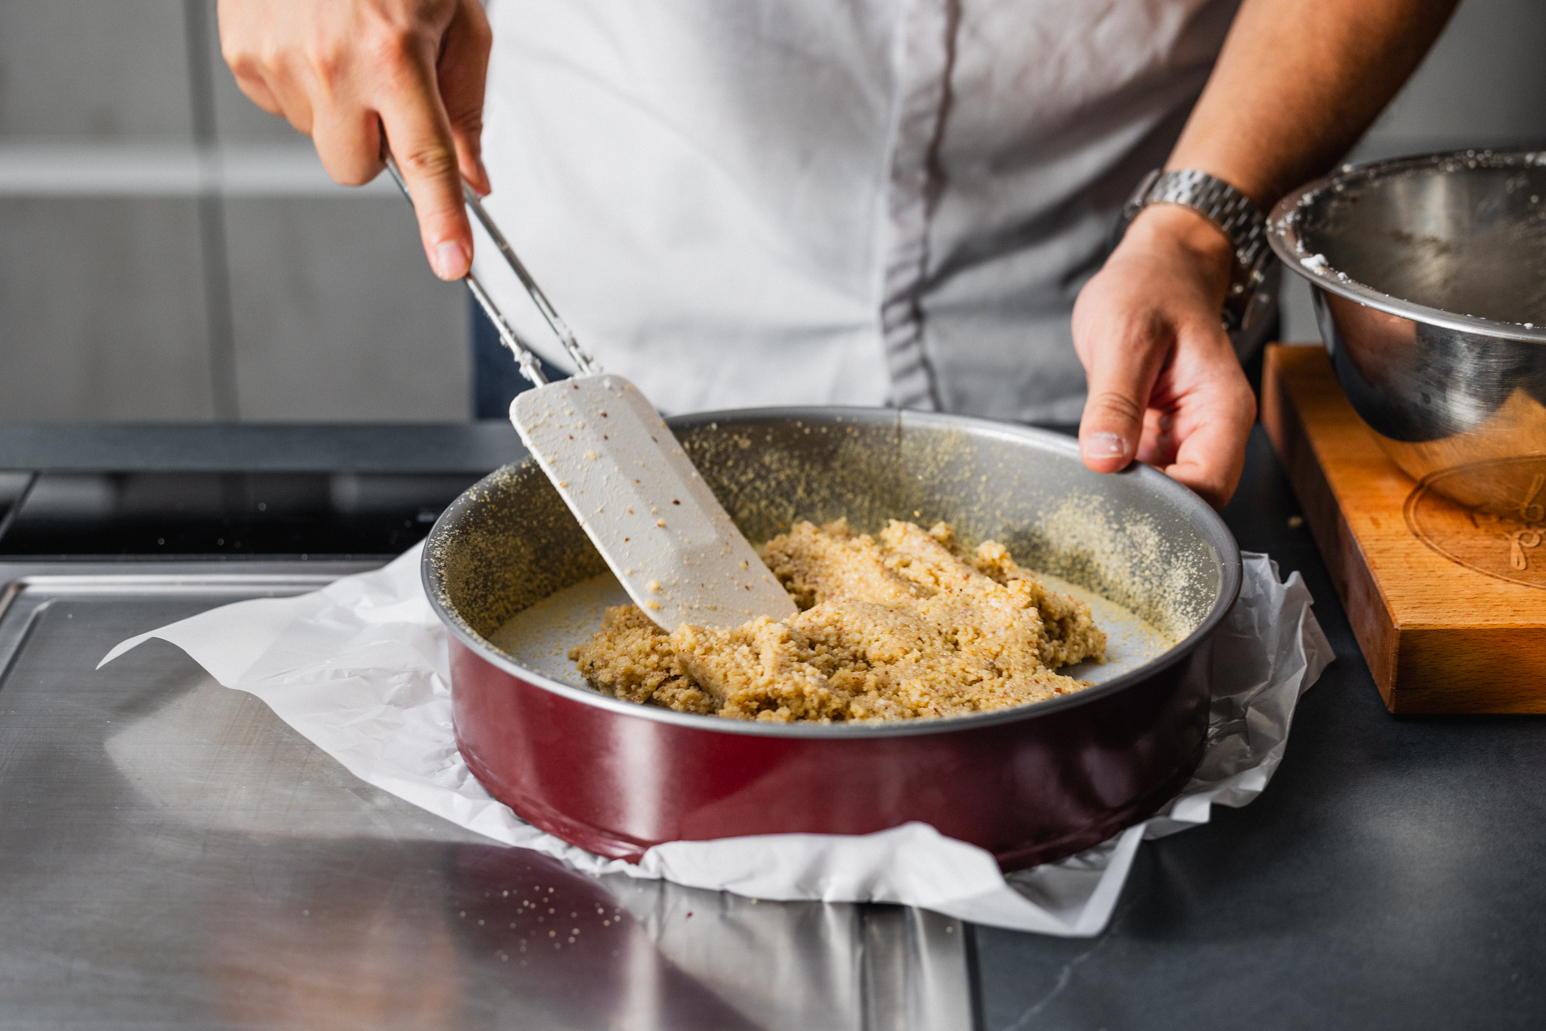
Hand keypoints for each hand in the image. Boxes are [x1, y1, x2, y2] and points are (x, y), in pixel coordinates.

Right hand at [217, 0, 491, 279]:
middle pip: (355, 169)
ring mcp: (278, 62)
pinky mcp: (242, 56)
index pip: (425, 161)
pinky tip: (312, 36)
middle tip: (386, 89)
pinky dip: (303, 85)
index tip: (452, 263)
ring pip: (319, 140)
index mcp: (394, 54)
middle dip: (375, 146)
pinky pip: (283, 107)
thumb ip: (466, 104)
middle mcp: (332, 64)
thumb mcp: (458, 17)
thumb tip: (474, 177)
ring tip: (344, 42)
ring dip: (339, 109)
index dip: (441, 220)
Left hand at [1072, 204, 1256, 508]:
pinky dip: (1118, 480)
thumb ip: (1115, 401)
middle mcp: (1210, 432)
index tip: (1119, 498)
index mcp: (1222, 410)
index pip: (1208, 488)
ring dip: (1128, 497)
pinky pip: (1142, 475)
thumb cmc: (1150, 289)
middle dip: (1146, 510)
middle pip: (1192, 503)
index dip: (1167, 506)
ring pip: (1165, 494)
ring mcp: (1183, 438)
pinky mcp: (1156, 438)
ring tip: (1088, 487)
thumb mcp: (1125, 338)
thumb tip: (1104, 458)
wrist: (1155, 267)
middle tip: (1093, 502)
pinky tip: (1091, 474)